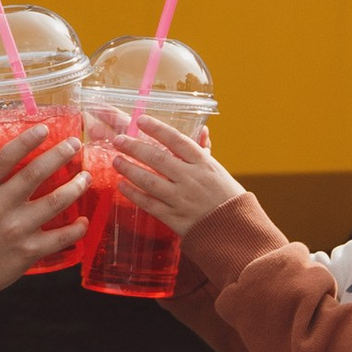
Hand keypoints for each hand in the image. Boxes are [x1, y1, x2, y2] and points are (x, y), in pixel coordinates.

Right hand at [0, 128, 89, 321]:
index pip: (4, 158)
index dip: (26, 141)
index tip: (43, 129)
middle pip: (35, 174)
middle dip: (59, 155)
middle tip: (74, 144)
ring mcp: (15, 230)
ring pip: (54, 202)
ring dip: (75, 186)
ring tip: (86, 177)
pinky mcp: (28, 252)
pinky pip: (60, 237)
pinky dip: (76, 228)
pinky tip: (84, 219)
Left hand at [109, 115, 246, 237]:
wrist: (235, 230)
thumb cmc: (227, 197)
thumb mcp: (219, 171)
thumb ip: (205, 151)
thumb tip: (201, 129)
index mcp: (204, 164)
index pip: (177, 140)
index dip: (157, 129)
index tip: (140, 120)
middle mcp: (191, 179)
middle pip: (158, 159)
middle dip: (134, 147)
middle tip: (118, 140)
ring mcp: (182, 199)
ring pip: (149, 181)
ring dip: (129, 169)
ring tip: (116, 160)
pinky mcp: (174, 218)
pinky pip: (149, 204)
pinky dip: (133, 194)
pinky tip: (121, 186)